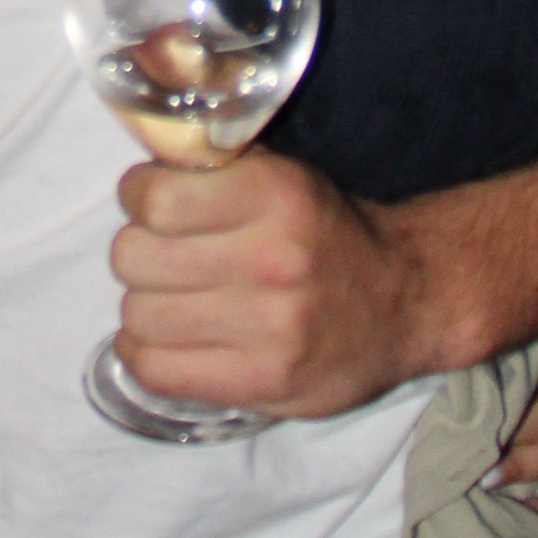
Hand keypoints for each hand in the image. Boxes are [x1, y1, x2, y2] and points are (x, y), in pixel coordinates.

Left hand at [112, 145, 428, 418]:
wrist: (403, 301)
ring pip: (138, 316)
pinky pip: (155, 370)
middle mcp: (273, 260)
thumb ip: (215, 162)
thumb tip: (141, 154)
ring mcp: (270, 329)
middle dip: (138, 252)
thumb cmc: (324, 231)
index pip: (155, 199)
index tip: (151, 202)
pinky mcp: (263, 383)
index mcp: (276, 194)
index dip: (138, 196)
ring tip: (170, 298)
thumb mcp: (282, 173)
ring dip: (144, 304)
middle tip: (162, 253)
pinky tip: (164, 339)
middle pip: (134, 258)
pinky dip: (143, 354)